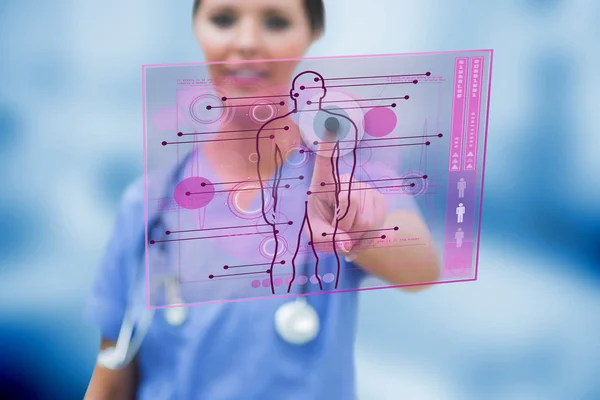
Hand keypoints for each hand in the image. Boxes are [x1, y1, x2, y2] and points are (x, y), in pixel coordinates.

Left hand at [306, 122, 386, 259]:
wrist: (347, 233)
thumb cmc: (324, 227)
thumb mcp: (315, 233)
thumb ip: (323, 239)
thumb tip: (345, 244)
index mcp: (324, 183)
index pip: (325, 161)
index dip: (329, 143)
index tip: (331, 121)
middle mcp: (346, 181)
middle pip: (349, 205)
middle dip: (342, 226)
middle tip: (337, 228)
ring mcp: (365, 190)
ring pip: (363, 220)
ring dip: (353, 234)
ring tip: (347, 230)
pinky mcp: (380, 202)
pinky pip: (375, 226)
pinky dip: (365, 239)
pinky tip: (358, 236)